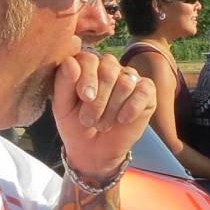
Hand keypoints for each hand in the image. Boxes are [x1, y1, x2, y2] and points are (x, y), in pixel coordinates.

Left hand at [51, 50, 153, 183]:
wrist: (94, 150)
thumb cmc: (75, 124)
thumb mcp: (62, 106)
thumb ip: (63, 83)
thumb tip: (70, 62)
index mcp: (87, 66)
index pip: (88, 59)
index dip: (86, 78)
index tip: (84, 97)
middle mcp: (109, 67)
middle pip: (108, 71)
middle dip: (98, 100)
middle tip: (89, 120)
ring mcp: (129, 78)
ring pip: (125, 83)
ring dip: (112, 109)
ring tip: (102, 124)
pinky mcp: (146, 91)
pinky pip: (144, 91)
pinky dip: (131, 108)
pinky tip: (122, 120)